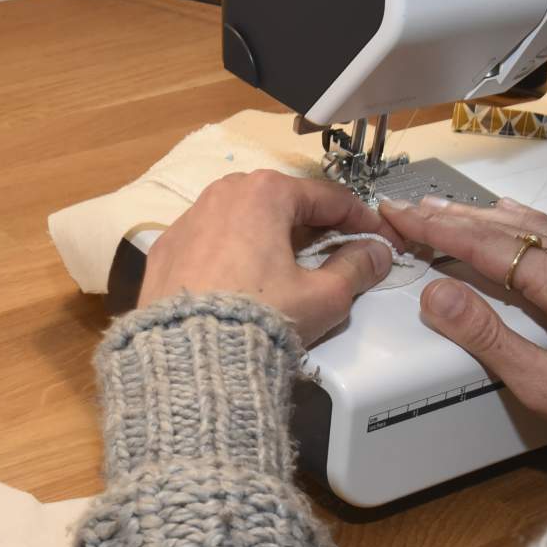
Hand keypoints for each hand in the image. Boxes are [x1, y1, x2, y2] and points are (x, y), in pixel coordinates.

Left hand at [138, 171, 401, 343]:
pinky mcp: (166, 248)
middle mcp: (223, 192)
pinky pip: (211, 242)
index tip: (380, 239)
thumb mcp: (323, 296)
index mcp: (267, 192)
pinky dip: (233, 254)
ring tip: (291, 269)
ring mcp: (188, 219)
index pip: (329, 198)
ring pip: (244, 219)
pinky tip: (245, 281)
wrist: (190, 354)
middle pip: (284, 204)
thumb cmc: (262, 316)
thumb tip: (376, 252)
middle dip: (315, 227)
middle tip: (338, 254)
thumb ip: (355, 268)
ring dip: (272, 237)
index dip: (362, 220)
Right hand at [378, 195, 546, 446]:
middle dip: (452, 216)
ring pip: (533, 227)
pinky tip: (504, 217)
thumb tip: (438, 295)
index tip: (401, 215)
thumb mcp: (546, 386)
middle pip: (508, 228)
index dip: (438, 229)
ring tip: (441, 207)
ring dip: (481, 217)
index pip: (490, 246)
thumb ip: (488, 337)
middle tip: (407, 206)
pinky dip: (516, 225)